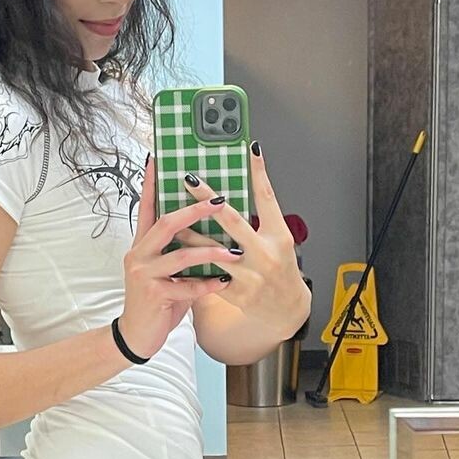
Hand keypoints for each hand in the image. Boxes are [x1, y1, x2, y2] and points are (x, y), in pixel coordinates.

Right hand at [117, 157, 243, 359]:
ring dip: (210, 252)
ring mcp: (144, 274)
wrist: (137, 335)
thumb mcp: (169, 272)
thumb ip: (183, 253)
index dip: (151, 183)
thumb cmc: (158, 301)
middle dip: (195, 210)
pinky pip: (186, 287)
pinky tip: (223, 283)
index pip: (147, 207)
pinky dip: (207, 284)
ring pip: (180, 255)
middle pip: (166, 223)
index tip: (158, 159)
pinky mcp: (153, 295)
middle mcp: (140, 254)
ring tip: (234, 252)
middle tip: (219, 200)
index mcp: (143, 244)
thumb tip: (211, 233)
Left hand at [176, 143, 311, 335]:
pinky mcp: (235, 293)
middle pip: (232, 220)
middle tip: (189, 180)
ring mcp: (249, 276)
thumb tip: (245, 179)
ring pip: (212, 249)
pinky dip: (192, 262)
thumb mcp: (279, 237)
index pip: (267, 198)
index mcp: (278, 236)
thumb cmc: (281, 266)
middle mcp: (264, 254)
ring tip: (173, 216)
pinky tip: (176, 251)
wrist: (286, 308)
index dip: (258, 173)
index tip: (247, 150)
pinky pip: (208, 275)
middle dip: (208, 199)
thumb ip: (262, 213)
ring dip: (190, 232)